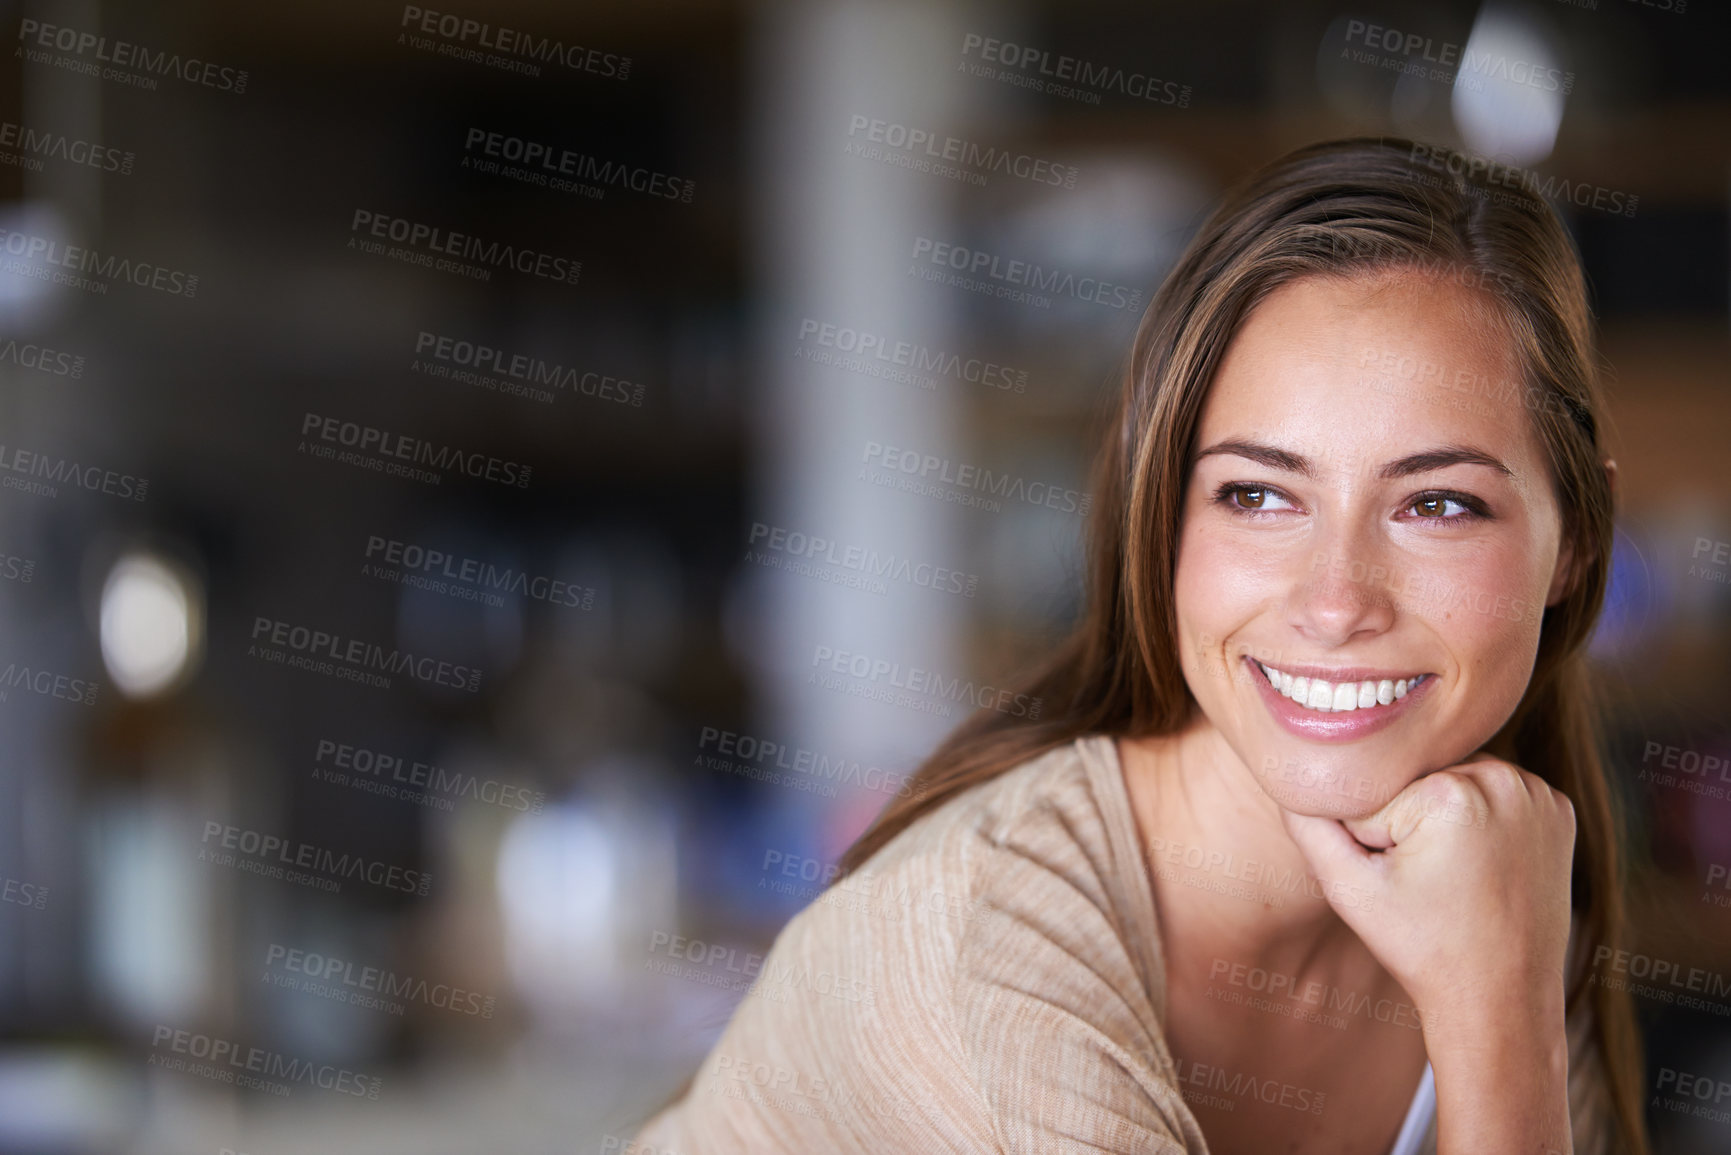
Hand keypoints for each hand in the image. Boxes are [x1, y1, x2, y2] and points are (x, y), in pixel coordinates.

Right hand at [1278, 755, 1575, 1027]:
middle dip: (1407, 823)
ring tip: (1454, 876)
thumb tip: (1288, 774)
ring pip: (1453, 781)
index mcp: (1452, 792)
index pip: (1376, 792)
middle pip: (1417, 780)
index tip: (1402, 884)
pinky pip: (1493, 794)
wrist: (1501, 998)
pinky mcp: (1557, 809)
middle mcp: (1504, 779)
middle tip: (1427, 883)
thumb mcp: (1348, 888)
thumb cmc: (1423, 947)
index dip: (1371, 839)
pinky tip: (1482, 865)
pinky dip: (1480, 821)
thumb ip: (1308, 824)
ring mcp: (1537, 794)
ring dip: (1441, 818)